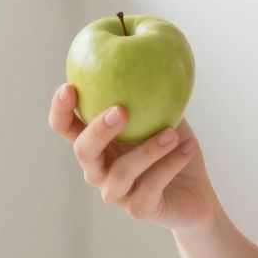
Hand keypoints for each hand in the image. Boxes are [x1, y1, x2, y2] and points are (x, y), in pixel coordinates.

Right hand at [48, 83, 216, 232]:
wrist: (197, 194)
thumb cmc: (174, 147)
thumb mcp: (162, 113)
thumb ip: (147, 90)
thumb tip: (146, 47)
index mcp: (97, 144)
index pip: (66, 128)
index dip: (60, 110)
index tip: (69, 86)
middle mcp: (99, 170)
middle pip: (84, 152)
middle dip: (98, 130)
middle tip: (122, 110)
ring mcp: (116, 193)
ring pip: (120, 172)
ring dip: (147, 150)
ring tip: (172, 132)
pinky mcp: (139, 210)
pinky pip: (150, 186)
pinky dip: (170, 164)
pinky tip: (188, 147)